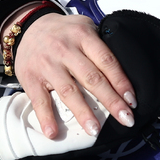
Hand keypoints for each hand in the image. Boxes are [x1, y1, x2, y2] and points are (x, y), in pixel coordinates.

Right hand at [7, 10, 135, 138]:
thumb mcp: (85, 27)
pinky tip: (54, 132)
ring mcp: (47, 65)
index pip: (106, 61)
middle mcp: (65, 50)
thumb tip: (124, 74)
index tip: (132, 101)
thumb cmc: (64, 32)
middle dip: (111, 101)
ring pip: (69, 91)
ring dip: (83, 113)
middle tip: (125, 119)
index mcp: (83, 36)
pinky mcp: (30, 78)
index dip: (121, 82)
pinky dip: (46, 118)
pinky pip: (39, 101)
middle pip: (92, 79)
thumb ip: (101, 46)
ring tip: (95, 130)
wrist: (28, 27)